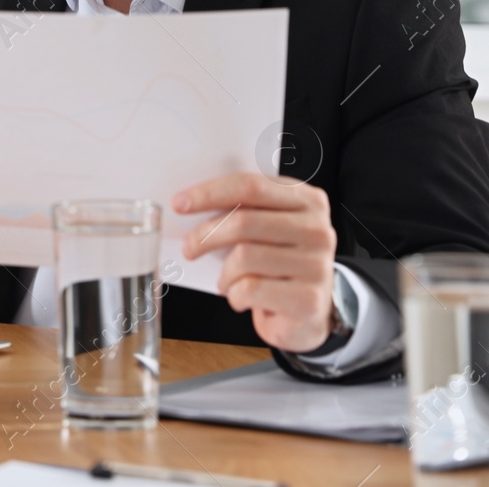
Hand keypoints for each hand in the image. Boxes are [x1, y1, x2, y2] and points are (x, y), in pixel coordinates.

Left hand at [174, 172, 337, 351]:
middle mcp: (318, 230)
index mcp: (307, 200)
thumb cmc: (278, 262)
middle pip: (243, 221)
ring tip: (225, 281)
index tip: (179, 203)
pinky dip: (234, 295)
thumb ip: (243, 210)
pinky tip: (240, 296)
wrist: (309, 311)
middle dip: (205, 235)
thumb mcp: (268, 228)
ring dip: (224, 273)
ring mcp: (318, 265)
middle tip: (189, 249)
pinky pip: (250, 289)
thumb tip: (189, 204)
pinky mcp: (309, 299)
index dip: (210, 193)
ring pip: (244, 257)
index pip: (251, 186)